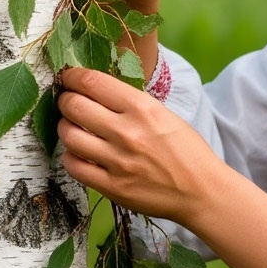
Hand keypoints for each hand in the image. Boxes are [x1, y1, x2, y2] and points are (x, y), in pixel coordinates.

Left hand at [57, 65, 214, 224]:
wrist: (201, 190)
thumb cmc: (186, 149)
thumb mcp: (163, 114)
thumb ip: (131, 103)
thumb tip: (97, 91)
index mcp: (142, 108)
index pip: (92, 82)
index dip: (72, 76)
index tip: (69, 78)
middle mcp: (126, 131)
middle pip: (74, 106)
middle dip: (65, 100)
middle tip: (68, 102)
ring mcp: (117, 161)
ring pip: (69, 135)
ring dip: (65, 128)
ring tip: (73, 128)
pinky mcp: (111, 186)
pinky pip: (73, 165)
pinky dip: (71, 156)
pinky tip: (80, 153)